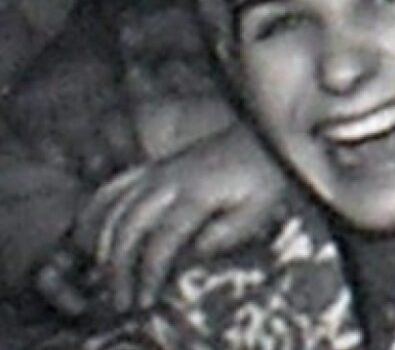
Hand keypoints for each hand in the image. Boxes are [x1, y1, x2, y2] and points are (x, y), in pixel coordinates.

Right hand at [71, 121, 289, 314]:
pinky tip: (86, 236)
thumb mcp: (257, 210)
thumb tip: (192, 254)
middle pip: (130, 227)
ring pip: (115, 209)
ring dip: (103, 246)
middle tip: (120, 299)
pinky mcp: (152, 168)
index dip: (150, 273)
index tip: (144, 300)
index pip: (163, 239)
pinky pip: (113, 188)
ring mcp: (157, 171)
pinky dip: (95, 212)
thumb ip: (225, 234)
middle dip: (119, 267)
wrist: (261, 139)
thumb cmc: (263, 179)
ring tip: (103, 278)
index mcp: (198, 193)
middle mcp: (170, 180)